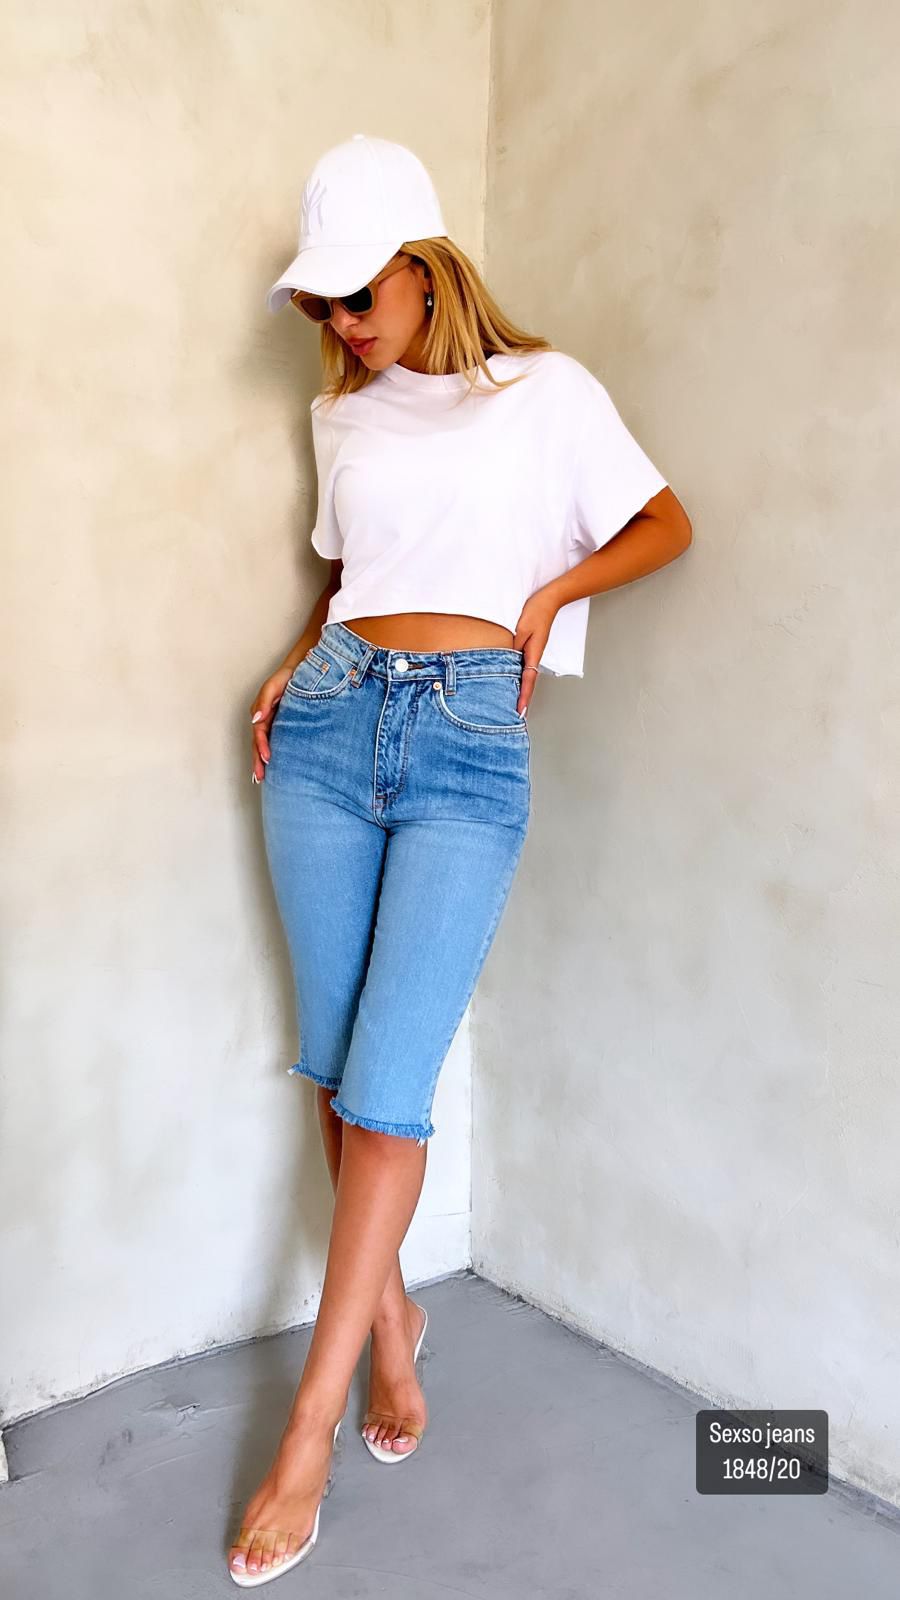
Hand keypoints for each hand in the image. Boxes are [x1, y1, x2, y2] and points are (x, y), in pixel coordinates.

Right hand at [249, 663, 292, 782]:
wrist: (304, 670)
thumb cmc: (287, 676)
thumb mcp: (273, 686)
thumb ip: (264, 701)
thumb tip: (255, 719)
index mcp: (261, 712)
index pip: (259, 733)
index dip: (262, 747)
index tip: (267, 759)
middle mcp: (265, 719)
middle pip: (258, 743)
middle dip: (257, 761)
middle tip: (259, 778)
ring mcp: (274, 723)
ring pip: (266, 745)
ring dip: (262, 761)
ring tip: (263, 778)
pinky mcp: (284, 724)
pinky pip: (276, 741)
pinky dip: (274, 754)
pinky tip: (275, 765)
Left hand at [512, 592, 556, 716]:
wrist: (548, 600)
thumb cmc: (536, 612)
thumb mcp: (521, 628)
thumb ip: (513, 646)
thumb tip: (506, 661)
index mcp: (533, 654)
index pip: (528, 681)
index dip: (523, 698)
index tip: (520, 712)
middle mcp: (534, 657)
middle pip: (526, 684)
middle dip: (521, 701)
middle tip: (513, 718)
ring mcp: (532, 653)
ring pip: (524, 677)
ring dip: (519, 691)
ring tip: (511, 706)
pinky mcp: (528, 648)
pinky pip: (521, 668)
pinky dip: (517, 679)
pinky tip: (510, 683)